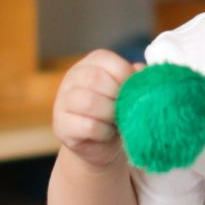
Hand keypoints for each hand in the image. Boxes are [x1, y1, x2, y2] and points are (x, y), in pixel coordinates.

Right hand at [52, 49, 136, 170]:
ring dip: (110, 114)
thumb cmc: (118, 111)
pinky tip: (107, 133)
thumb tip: (142, 71)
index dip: (126, 76)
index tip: (135, 91)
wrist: (102, 144)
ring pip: (88, 102)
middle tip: (125, 108)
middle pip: (94, 78)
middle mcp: (73, 77)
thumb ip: (137, 79)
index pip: (107, 60)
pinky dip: (104, 132)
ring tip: (117, 121)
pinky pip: (88, 126)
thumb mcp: (129, 92)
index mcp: (92, 62)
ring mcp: (63, 101)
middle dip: (117, 96)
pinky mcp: (62, 126)